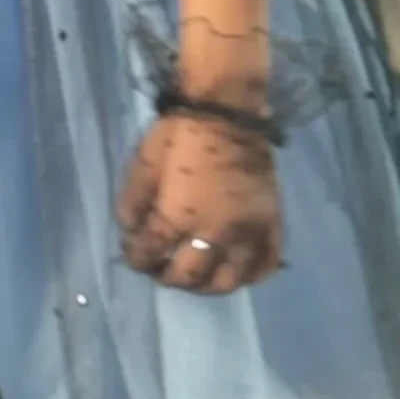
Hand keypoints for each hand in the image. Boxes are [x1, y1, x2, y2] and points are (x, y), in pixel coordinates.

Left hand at [118, 114, 282, 293]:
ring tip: (195, 278)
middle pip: (188, 275)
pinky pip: (266, 264)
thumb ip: (132, 202)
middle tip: (160, 268)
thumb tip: (129, 231)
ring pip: (228, 280)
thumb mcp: (143, 163)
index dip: (137, 258)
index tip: (133, 256)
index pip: (152, 253)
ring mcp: (247, 232)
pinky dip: (251, 277)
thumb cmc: (180, 133)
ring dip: (206, 286)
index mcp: (178, 217)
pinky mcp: (270, 224)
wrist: (227, 112)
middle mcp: (214, 233)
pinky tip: (237, 274)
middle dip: (167, 276)